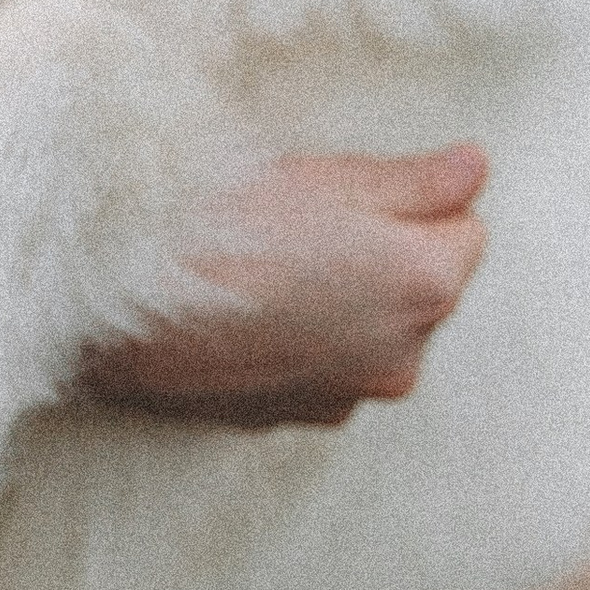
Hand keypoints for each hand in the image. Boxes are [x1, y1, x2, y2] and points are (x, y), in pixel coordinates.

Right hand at [82, 146, 487, 430]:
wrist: (113, 301)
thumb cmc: (216, 223)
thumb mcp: (323, 177)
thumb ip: (415, 181)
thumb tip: (476, 170)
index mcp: (424, 285)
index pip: (466, 230)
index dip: (410, 202)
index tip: (345, 191)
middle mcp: (402, 356)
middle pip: (421, 288)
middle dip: (381, 255)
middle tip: (298, 223)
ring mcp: (346, 397)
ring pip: (371, 331)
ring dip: (341, 302)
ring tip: (263, 268)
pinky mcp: (292, 420)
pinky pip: (324, 368)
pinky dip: (300, 342)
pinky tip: (244, 311)